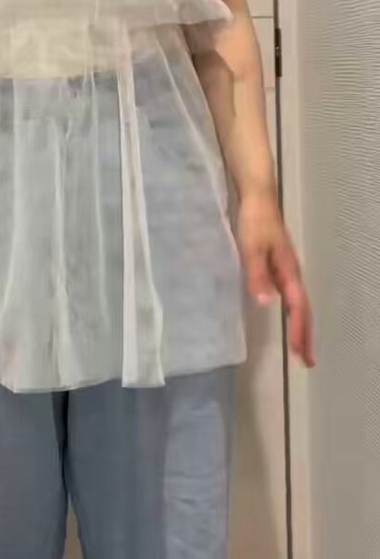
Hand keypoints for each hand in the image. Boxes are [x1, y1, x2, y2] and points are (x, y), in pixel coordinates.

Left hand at [237, 190, 315, 367]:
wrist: (257, 197)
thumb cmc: (254, 221)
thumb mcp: (251, 249)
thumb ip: (257, 276)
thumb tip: (266, 305)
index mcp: (288, 271)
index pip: (297, 308)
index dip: (297, 331)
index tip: (298, 354)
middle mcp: (291, 273)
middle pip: (303, 310)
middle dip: (305, 336)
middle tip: (308, 362)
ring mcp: (287, 269)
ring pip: (298, 304)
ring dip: (300, 326)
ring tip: (301, 347)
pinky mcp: (279, 264)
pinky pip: (291, 295)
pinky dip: (293, 312)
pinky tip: (287, 316)